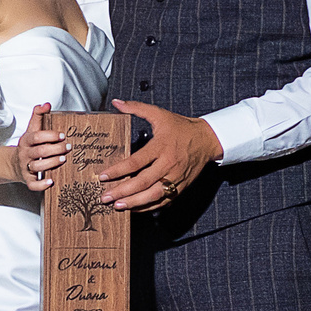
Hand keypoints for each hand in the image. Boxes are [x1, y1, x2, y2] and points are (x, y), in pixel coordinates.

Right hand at [11, 103, 67, 186]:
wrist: (14, 163)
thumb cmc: (29, 145)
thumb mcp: (31, 129)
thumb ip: (38, 115)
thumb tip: (46, 104)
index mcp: (26, 140)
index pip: (37, 136)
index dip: (50, 135)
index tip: (63, 135)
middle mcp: (25, 154)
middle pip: (40, 151)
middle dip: (56, 149)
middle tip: (68, 147)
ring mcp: (25, 167)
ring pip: (37, 166)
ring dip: (51, 163)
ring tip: (63, 159)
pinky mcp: (27, 179)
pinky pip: (33, 184)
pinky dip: (41, 184)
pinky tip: (51, 181)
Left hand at [100, 100, 221, 210]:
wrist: (207, 140)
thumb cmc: (181, 127)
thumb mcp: (159, 114)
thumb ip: (136, 108)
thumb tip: (117, 102)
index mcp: (161, 146)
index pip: (136, 162)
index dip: (118, 171)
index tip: (103, 177)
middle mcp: (168, 164)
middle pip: (143, 182)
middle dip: (122, 191)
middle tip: (105, 197)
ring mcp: (175, 178)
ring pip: (153, 195)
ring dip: (134, 203)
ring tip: (118, 206)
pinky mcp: (180, 187)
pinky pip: (163, 201)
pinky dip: (148, 207)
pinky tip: (135, 208)